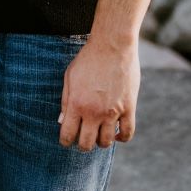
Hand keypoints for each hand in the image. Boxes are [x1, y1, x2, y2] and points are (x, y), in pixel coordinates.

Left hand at [58, 36, 139, 151]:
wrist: (112, 44)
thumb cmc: (88, 58)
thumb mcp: (70, 76)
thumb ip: (65, 100)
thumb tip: (61, 121)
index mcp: (77, 103)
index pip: (68, 134)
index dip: (65, 141)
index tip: (66, 140)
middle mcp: (94, 111)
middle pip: (87, 144)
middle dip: (82, 145)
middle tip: (83, 139)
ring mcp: (113, 112)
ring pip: (106, 142)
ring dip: (101, 141)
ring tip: (98, 133)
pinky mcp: (129, 108)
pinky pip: (127, 133)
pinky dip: (122, 138)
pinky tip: (117, 134)